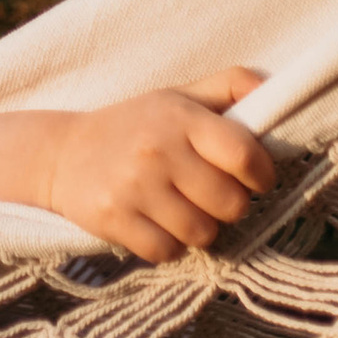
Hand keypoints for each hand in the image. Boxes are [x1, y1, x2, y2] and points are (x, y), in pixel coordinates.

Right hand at [34, 69, 274, 262]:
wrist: (62, 153)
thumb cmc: (134, 125)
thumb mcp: (177, 97)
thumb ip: (229, 86)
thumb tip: (274, 89)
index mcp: (180, 117)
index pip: (244, 154)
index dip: (261, 174)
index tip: (255, 179)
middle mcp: (158, 150)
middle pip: (230, 204)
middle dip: (228, 206)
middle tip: (208, 195)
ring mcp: (134, 187)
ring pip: (203, 234)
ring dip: (199, 229)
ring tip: (181, 210)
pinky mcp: (114, 219)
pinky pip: (168, 252)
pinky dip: (169, 246)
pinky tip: (157, 225)